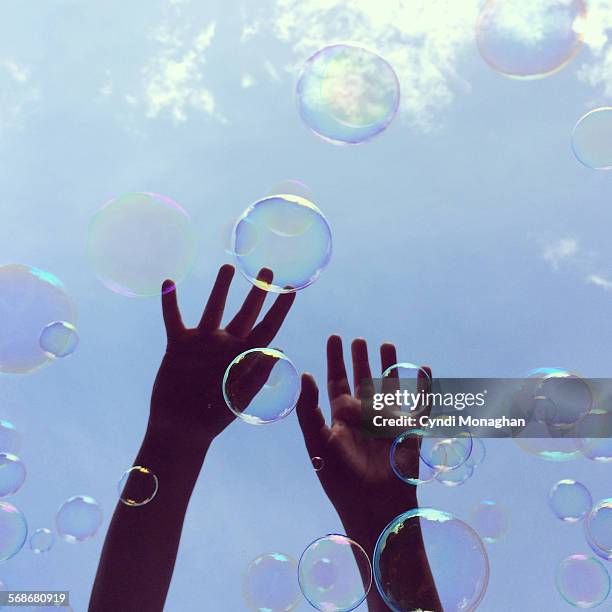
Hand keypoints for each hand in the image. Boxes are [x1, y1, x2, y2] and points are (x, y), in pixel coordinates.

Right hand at [149, 265, 294, 449]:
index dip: (280, 309)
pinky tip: (168, 283)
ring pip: (214, 308)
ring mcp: (203, 342)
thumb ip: (258, 372)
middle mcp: (227, 344)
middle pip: (246, 312)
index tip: (291, 289)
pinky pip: (174, 318)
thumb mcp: (239, 396)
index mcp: (246, 356)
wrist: (181, 428)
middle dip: (257, 292)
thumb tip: (281, 349)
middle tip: (267, 271)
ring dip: (220, 289)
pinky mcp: (179, 345)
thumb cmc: (214, 417)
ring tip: (228, 268)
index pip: (268, 327)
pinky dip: (170, 302)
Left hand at [297, 335, 428, 534]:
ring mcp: (387, 422)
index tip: (334, 337)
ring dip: (389, 366)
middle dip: (359, 360)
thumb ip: (309, 408)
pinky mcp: (410, 430)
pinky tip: (423, 368)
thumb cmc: (339, 477)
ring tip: (386, 344)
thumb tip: (305, 374)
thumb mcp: (317, 441)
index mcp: (341, 418)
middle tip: (358, 339)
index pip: (337, 382)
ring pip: (389, 386)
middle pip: (362, 381)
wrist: (373, 506)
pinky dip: (423, 385)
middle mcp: (364, 417)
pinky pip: (419, 402)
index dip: (335, 360)